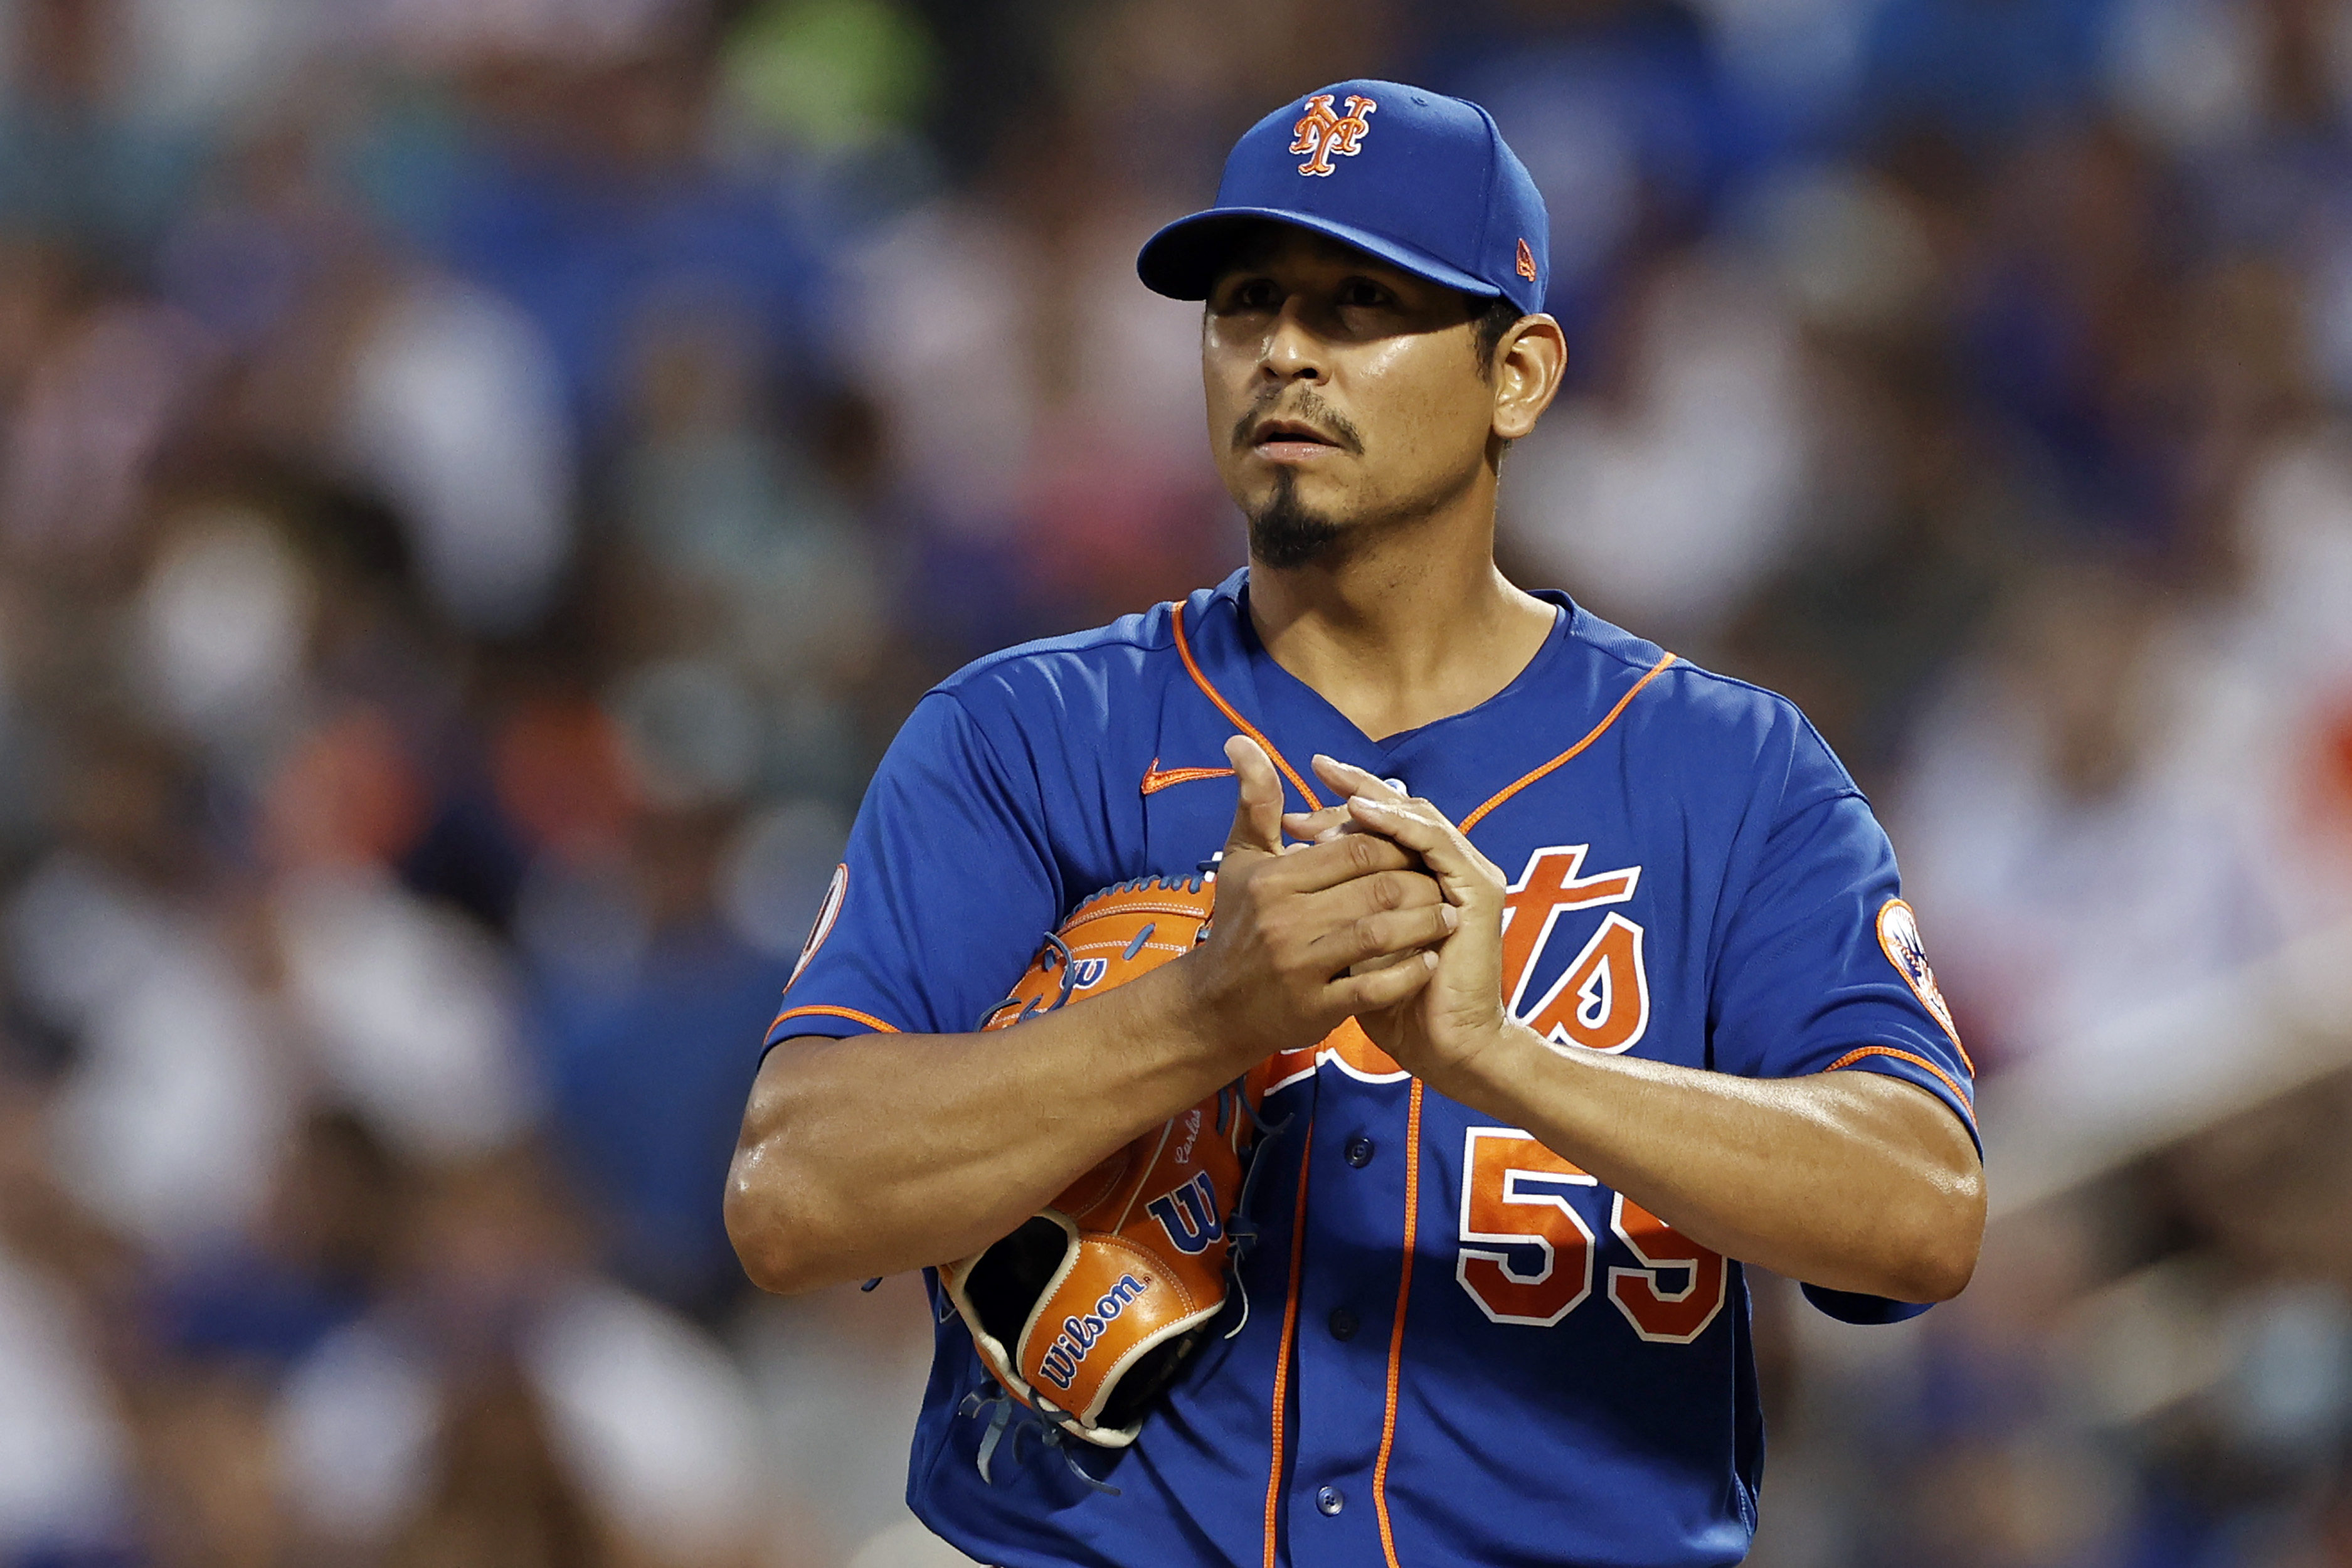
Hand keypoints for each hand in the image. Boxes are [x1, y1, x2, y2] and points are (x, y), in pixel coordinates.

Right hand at [1179, 737, 1448, 1062]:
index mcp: (1274, 880)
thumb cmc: (1237, 924)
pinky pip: (1375, 988)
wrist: (1214, 1007)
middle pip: (1378, 888)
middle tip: (1444, 882)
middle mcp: (1285, 921)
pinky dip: (1409, 974)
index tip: (1416, 850)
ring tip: (1447, 918)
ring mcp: (1300, 967)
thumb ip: (1255, 801)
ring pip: (1382, 934)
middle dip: (1422, 883)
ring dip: (1425, 925)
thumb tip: (1242, 740)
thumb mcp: (1243, 860)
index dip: (1396, 844)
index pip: (1355, 848)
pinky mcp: (1314, 1008)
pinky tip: (1427, 962)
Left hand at [1298, 755, 1514, 1094]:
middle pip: (1400, 813)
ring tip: (1334, 784)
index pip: (1381, 829)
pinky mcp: (1477, 892)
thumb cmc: (1393, 1005)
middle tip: (1314, 775)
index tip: (1290, 813)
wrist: (1441, 1048)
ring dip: (1375, 798)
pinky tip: (1364, 812)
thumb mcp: (1348, 946)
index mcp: (1421, 881)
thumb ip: (1332, 906)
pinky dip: (1399, 822)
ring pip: (1418, 819)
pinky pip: (1436, 843)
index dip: (1340, 812)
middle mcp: (1447, 873)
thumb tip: (1290, 867)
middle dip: (1355, 792)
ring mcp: (1467, 879)